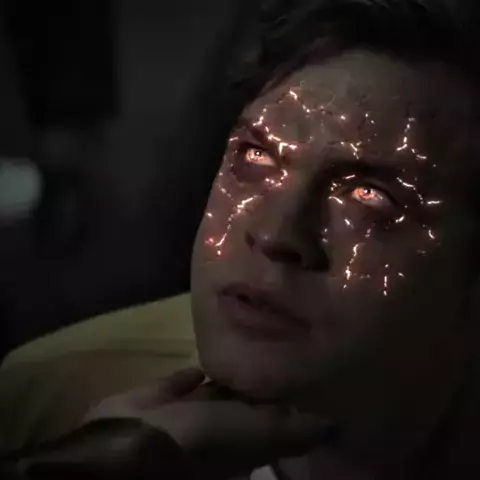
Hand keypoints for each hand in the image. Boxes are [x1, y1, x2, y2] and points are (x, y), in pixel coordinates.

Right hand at [85, 368, 333, 478]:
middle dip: (257, 385)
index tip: (297, 372)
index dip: (282, 402)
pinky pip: (182, 383)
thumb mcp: (257, 435)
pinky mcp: (160, 400)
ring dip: (228, 378)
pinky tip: (206, 356)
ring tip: (247, 341)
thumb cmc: (201, 439)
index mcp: (243, 445)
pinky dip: (194, 373)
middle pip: (243, 407)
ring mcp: (186, 417)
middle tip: (275, 346)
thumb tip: (334, 426)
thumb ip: (292, 428)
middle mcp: (218, 433)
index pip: (270, 422)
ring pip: (215, 395)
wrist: (131, 439)